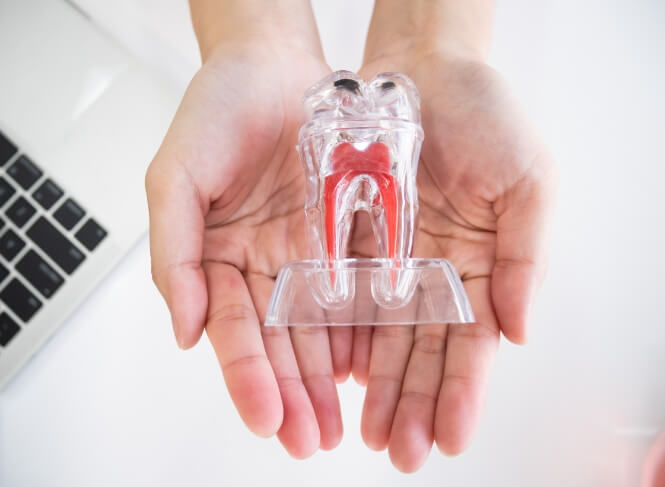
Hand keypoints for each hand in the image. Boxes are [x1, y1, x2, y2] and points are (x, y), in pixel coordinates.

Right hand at [145, 34, 344, 456]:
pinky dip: (359, 331)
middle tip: (309, 440)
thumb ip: (173, 255)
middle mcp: (263, 265)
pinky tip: (367, 369)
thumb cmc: (217, 110)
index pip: (232, 331)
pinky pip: (355, 291)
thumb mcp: (176, 177)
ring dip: (327, 379)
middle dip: (292, 394)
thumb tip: (183, 331)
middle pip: (277, 342)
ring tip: (341, 424)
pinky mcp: (343, 236)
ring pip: (318, 328)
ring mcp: (305, 254)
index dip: (246, 377)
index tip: (265, 419)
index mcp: (219, 259)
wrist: (272, 63)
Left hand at [350, 49, 556, 470]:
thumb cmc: (486, 117)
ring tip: (365, 432)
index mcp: (483, 267)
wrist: (427, 70)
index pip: (471, 345)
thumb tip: (518, 332)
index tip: (449, 438)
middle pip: (424, 352)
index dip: (462, 393)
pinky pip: (347, 297)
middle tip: (398, 452)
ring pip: (384, 336)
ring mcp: (394, 261)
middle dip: (413, 404)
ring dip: (377, 386)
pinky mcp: (355, 243)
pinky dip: (344, 337)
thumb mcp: (528, 183)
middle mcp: (437, 273)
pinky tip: (339, 376)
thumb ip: (525, 259)